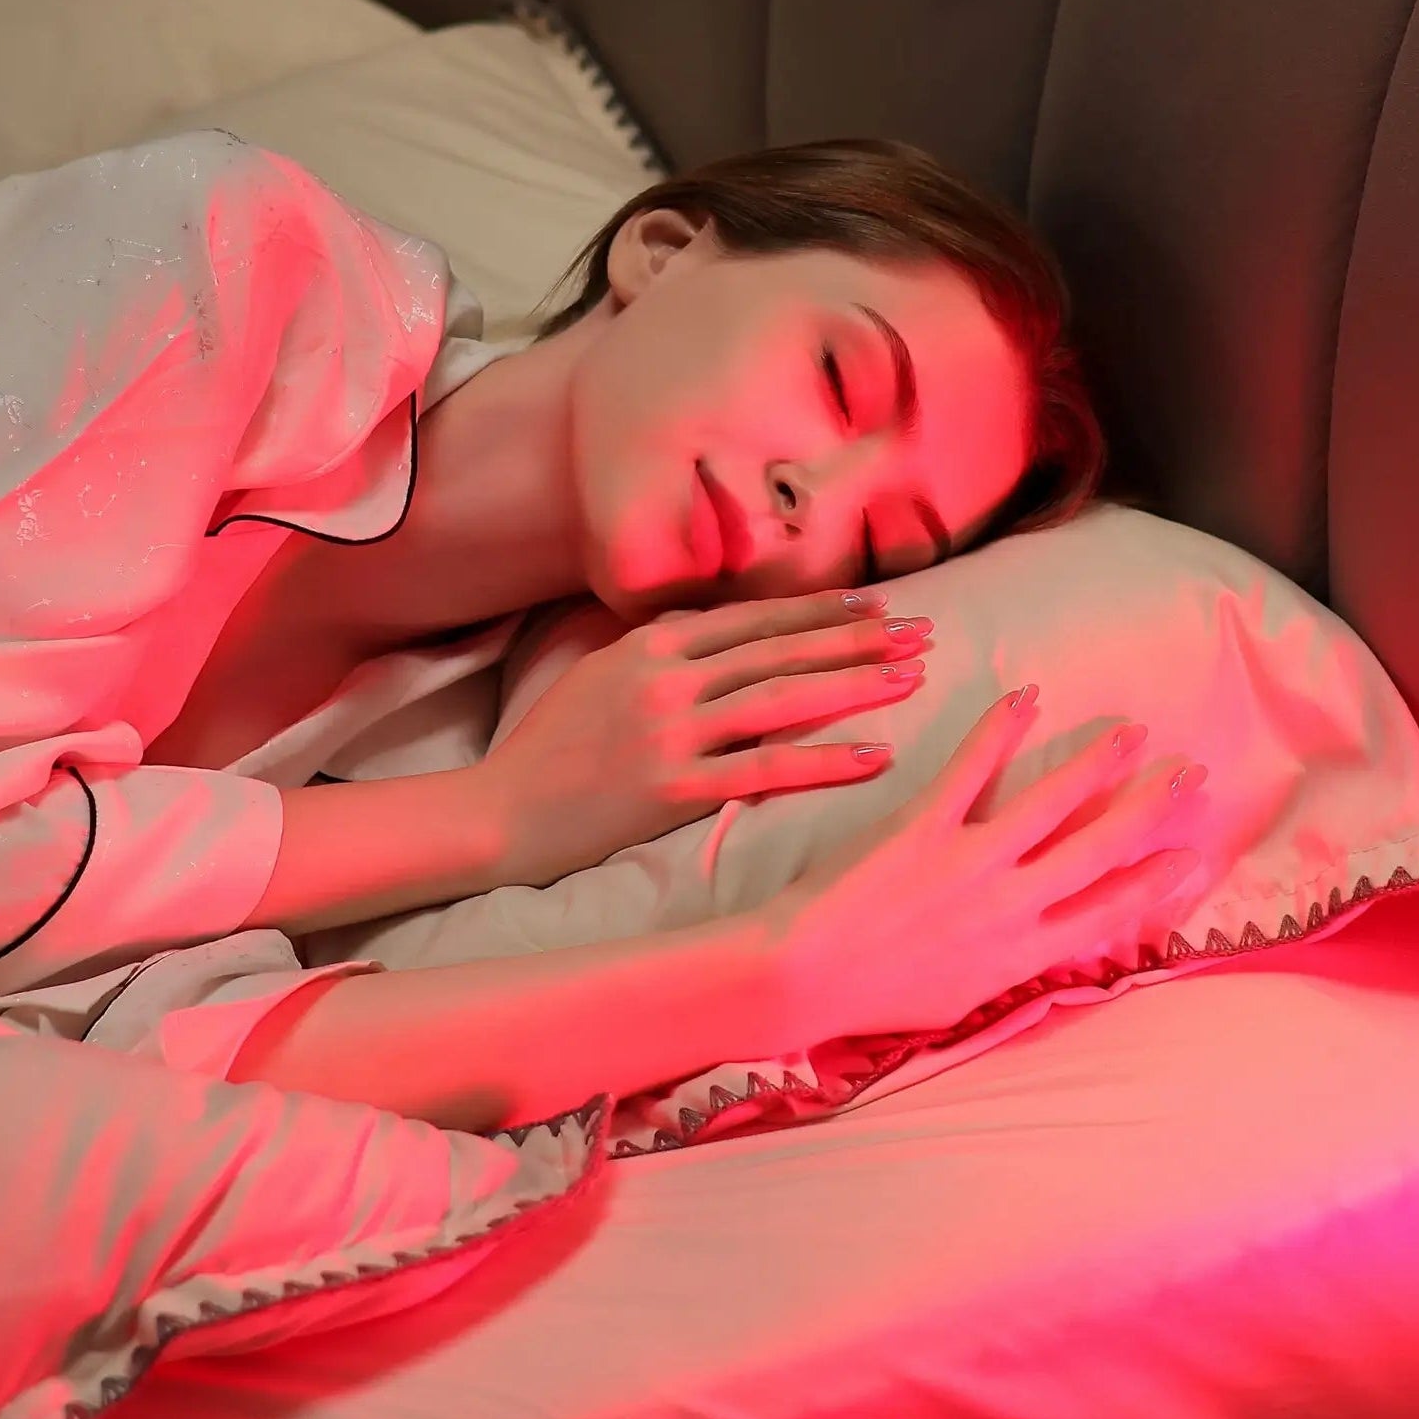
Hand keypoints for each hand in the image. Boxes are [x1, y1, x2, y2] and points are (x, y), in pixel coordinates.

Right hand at [476, 590, 931, 888]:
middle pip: (782, 650)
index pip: (755, 618)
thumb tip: (721, 627)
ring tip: (913, 677)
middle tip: (921, 632)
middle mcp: (667, 678)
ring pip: (784, 699)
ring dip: (856, 685)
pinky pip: (767, 769)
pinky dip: (827, 760)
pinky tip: (876, 756)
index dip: (819, 610)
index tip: (876, 605)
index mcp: (651, 644)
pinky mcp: (674, 788)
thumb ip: (662, 649)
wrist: (497, 813)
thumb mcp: (600, 674)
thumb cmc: (550, 749)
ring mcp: (671, 732)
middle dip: (858, 638)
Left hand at [763, 687, 1213, 1042]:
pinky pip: (971, 770)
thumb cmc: (873, 998)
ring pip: (1052, 804)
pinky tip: (1026, 696)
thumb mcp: (960, 1000)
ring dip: (1097, 763)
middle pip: (1099, 850)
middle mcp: (1009, 908)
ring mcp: (969, 865)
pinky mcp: (923, 829)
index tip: (1193, 853)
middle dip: (1151, 809)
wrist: (798, 981)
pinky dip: (999, 730)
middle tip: (1190, 773)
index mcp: (1021, 955)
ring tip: (1130, 731)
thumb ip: (1009, 966)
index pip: (1108, 912)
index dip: (1157, 881)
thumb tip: (1046, 942)